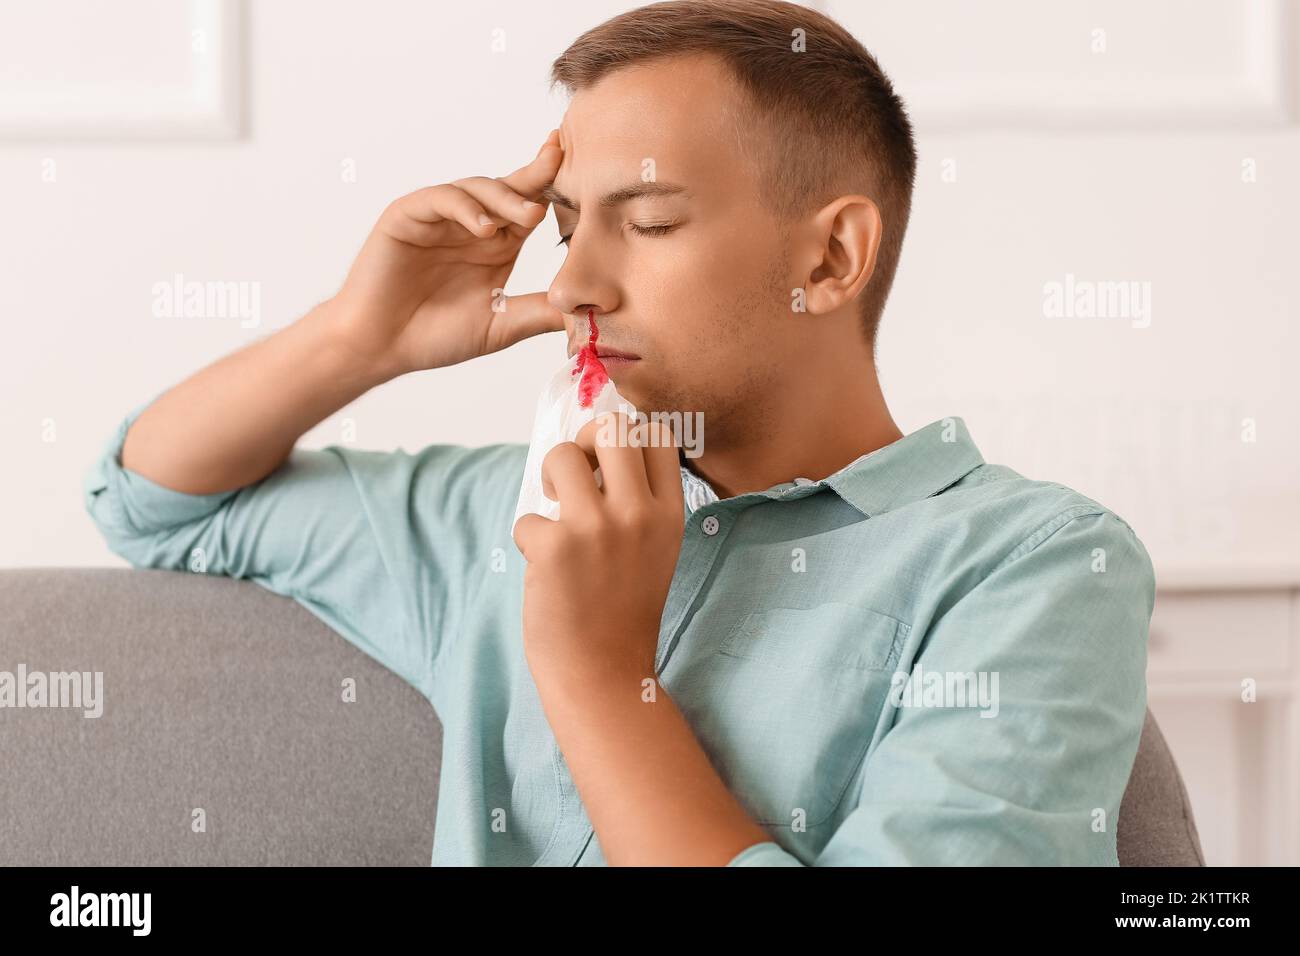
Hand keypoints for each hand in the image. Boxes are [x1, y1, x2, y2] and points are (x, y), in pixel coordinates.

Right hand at [326, 129, 565, 377]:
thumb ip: (541, 312)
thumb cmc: (435, 336)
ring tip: (527, 215)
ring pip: (477, 188)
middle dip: (535, 175)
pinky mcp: (407, 215)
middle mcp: (471, 225)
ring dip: (504, 197)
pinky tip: (485, 228)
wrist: (382, 347)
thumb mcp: (501, 324)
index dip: (552, 187)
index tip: (583, 170)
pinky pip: (440, 199)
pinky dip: (465, 208)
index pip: (530, 207)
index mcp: (497, 245)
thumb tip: (591, 311)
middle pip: (508, 188)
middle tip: (560, 168)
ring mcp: (439, 217)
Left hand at [512, 412, 684, 693]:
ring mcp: (597, 527)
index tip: (607, 462)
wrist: (603, 673)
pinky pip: (528, 516)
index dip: (625, 435)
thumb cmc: (622, 612)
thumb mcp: (654, 551)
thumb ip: (637, 504)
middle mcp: (639, 513)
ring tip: (554, 517)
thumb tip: (592, 452)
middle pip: (611, 428)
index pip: (657, 435)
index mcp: (669, 513)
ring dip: (548, 480)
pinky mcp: (555, 546)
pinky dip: (528, 538)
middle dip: (584, 441)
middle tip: (575, 478)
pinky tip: (543, 569)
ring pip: (560, 456)